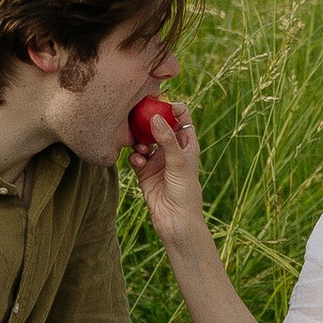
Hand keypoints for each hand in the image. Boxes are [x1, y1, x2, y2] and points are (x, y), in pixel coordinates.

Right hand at [129, 100, 207, 246]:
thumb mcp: (179, 162)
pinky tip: (138, 160)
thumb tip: (155, 117)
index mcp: (187, 145)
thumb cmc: (185, 191)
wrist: (175, 221)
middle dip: (150, 120)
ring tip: (142, 146)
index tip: (161, 102)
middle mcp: (171, 150)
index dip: (173, 108)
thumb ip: (167, 139)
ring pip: (145, 140)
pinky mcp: (144, 172)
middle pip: (159, 126)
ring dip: (141, 140)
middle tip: (140, 113)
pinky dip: (135, 155)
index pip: (182, 119)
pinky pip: (136, 156)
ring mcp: (157, 161)